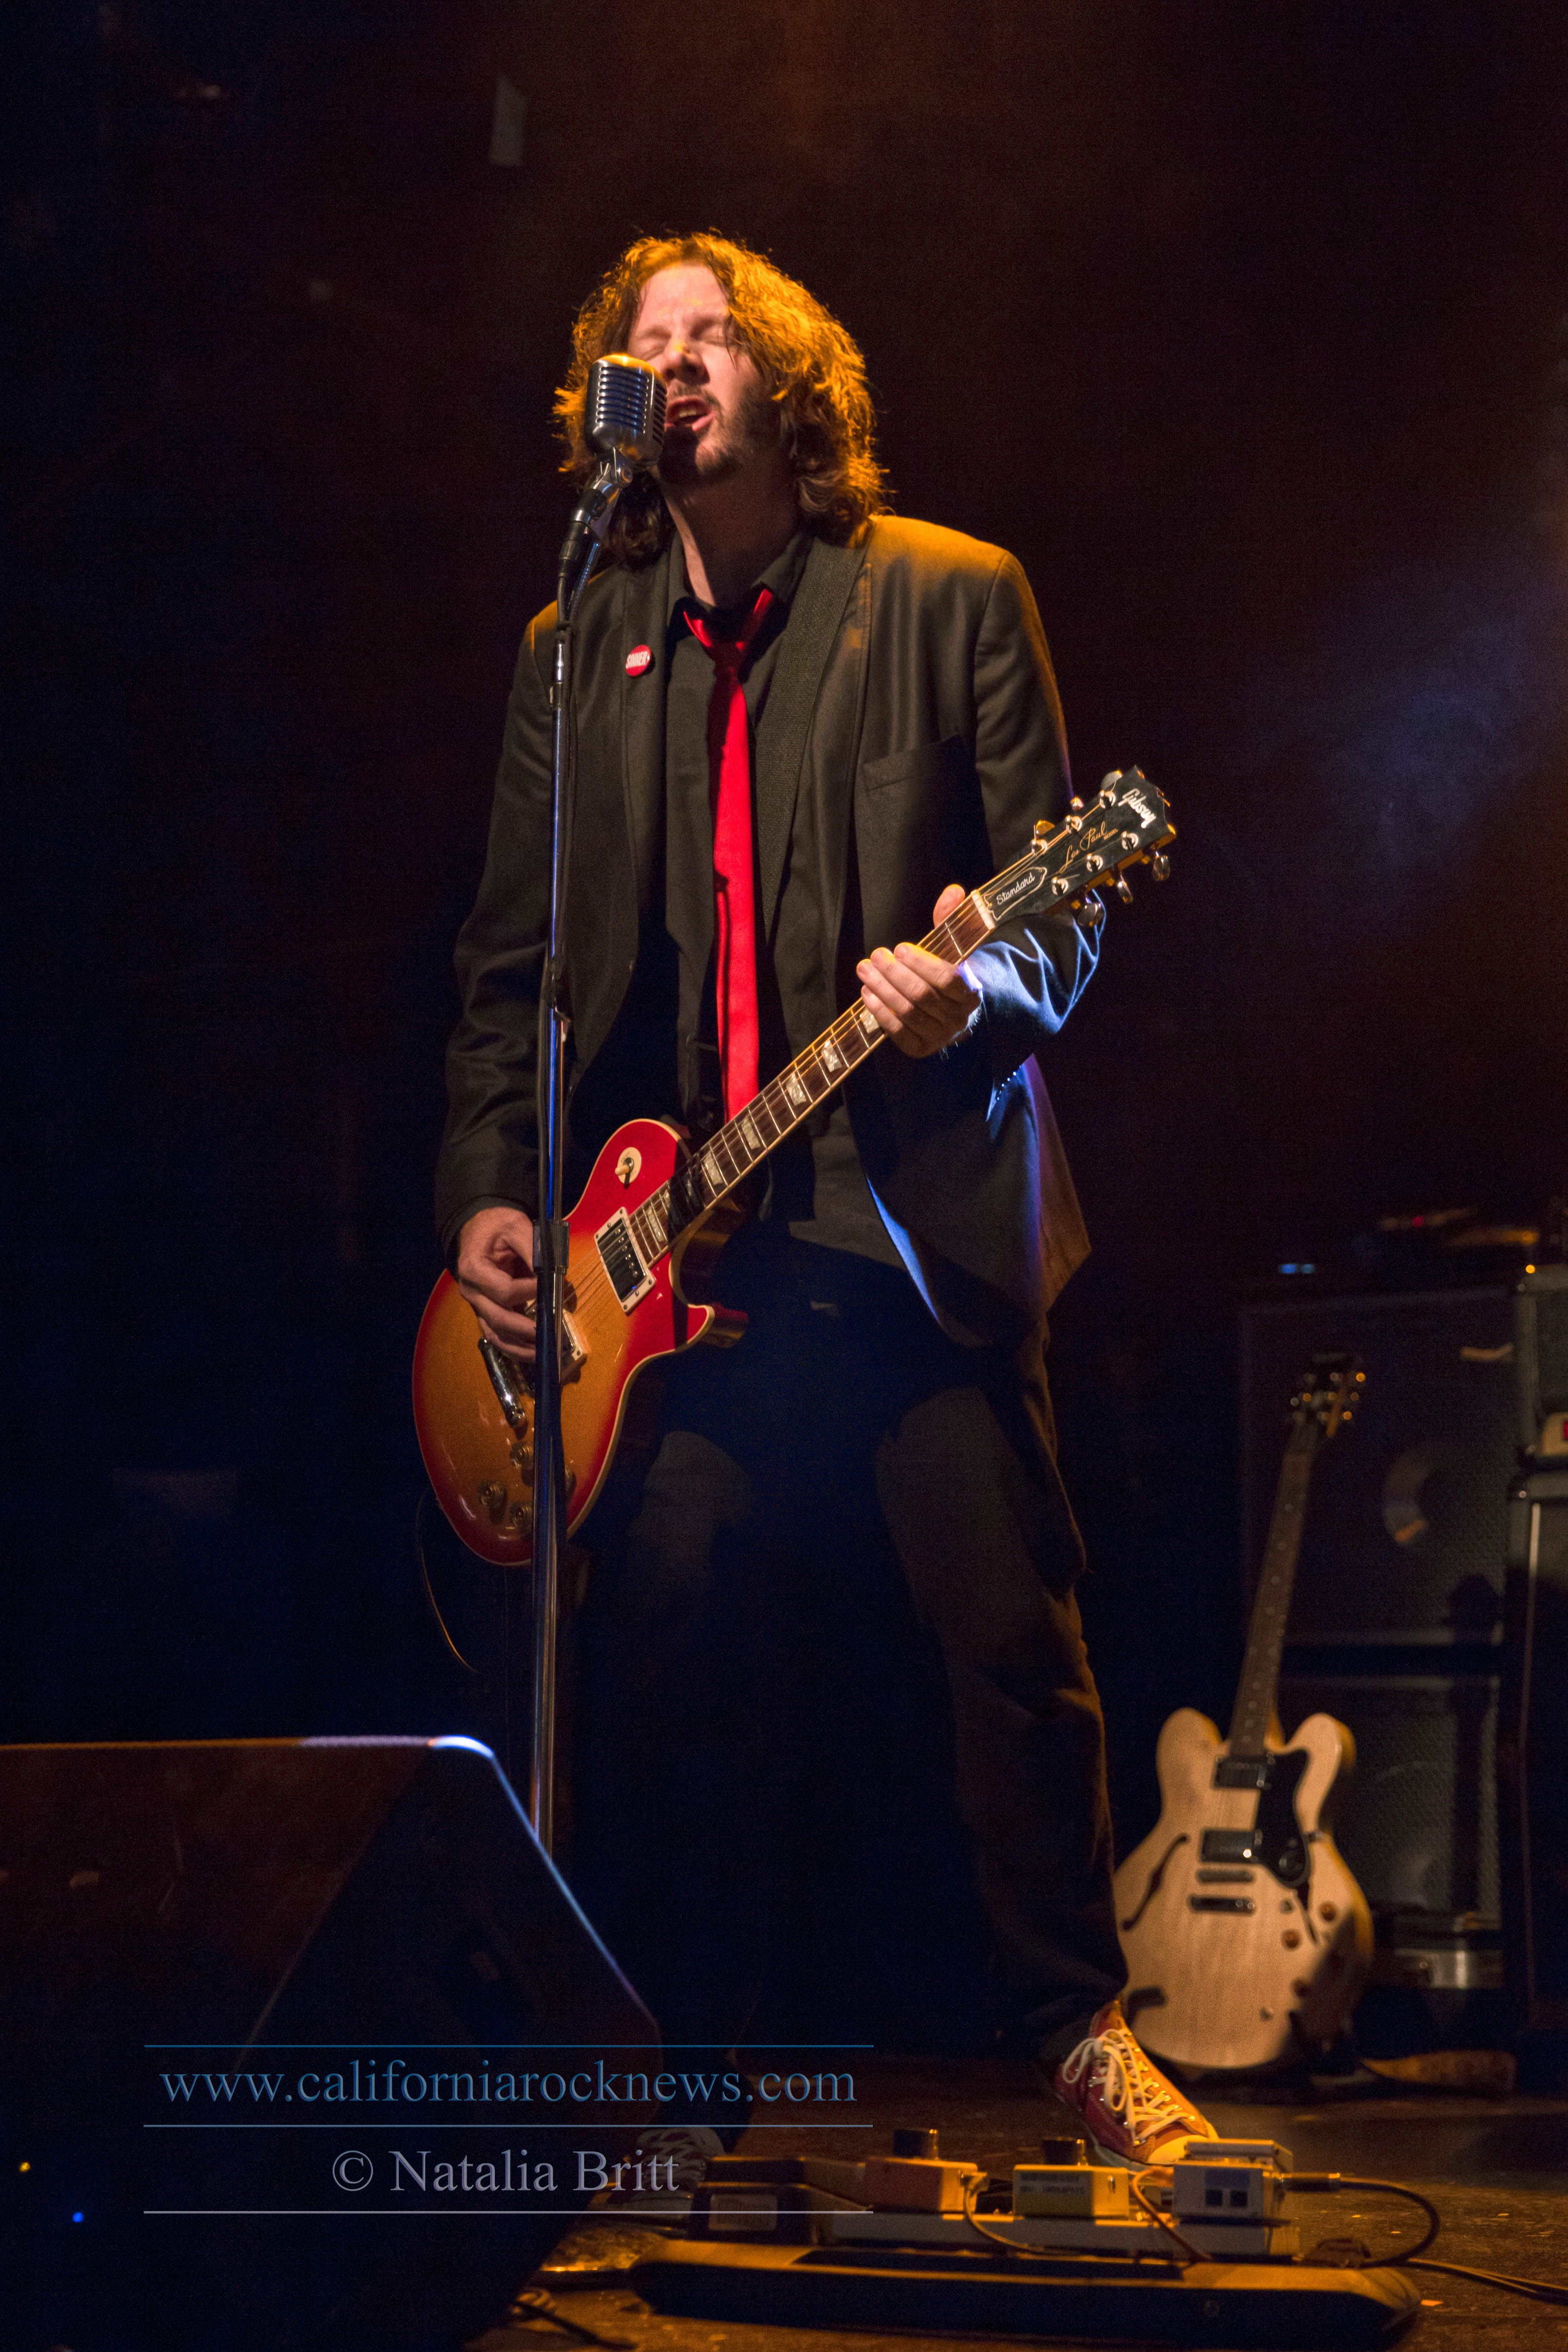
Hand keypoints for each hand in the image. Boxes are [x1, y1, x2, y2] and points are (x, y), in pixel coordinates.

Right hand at [456, 1205, 536, 1358]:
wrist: (481, 1228)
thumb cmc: (497, 1227)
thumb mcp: (516, 1227)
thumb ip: (534, 1250)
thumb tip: (552, 1275)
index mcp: (474, 1268)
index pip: (504, 1290)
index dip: (528, 1292)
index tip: (548, 1287)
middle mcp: (472, 1291)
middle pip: (497, 1318)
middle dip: (524, 1329)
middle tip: (548, 1333)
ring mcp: (478, 1304)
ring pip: (495, 1334)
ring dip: (519, 1347)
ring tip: (542, 1353)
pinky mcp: (486, 1312)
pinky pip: (497, 1335)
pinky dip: (514, 1347)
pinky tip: (532, 1353)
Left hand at [857, 883, 979, 1058]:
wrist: (954, 1014)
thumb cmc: (948, 975)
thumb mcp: (952, 948)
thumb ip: (949, 921)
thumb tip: (952, 891)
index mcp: (971, 992)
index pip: (948, 978)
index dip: (922, 963)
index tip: (900, 948)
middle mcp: (959, 1018)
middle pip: (923, 995)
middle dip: (894, 974)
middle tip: (875, 956)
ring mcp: (940, 1037)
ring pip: (908, 1013)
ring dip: (882, 990)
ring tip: (864, 970)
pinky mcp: (921, 1048)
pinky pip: (898, 1033)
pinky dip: (880, 1013)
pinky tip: (867, 994)